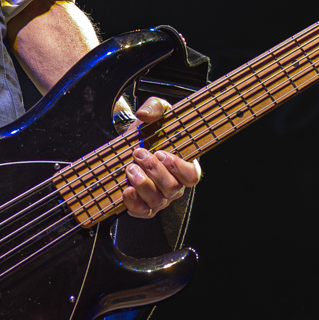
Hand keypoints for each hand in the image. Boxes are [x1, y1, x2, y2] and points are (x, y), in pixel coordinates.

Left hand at [118, 95, 201, 218]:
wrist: (126, 144)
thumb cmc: (148, 132)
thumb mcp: (155, 113)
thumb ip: (154, 107)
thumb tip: (145, 114)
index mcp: (182, 166)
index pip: (192, 176)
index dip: (178, 168)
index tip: (161, 153)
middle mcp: (173, 186)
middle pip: (172, 189)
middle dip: (154, 171)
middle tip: (138, 154)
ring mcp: (158, 198)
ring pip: (157, 200)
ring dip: (142, 184)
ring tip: (129, 168)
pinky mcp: (142, 206)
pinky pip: (141, 212)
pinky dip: (133, 203)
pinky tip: (127, 190)